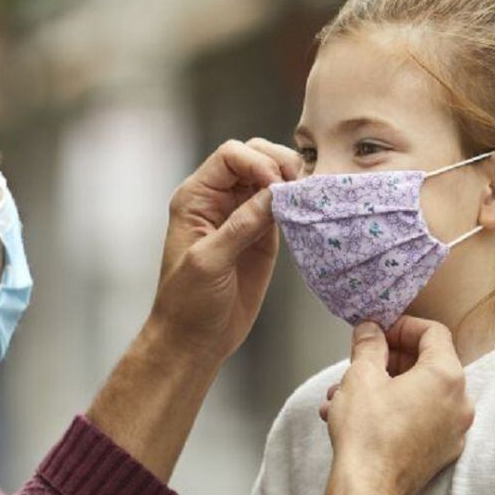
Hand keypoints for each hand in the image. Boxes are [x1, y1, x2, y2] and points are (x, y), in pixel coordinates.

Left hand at [148, 138, 300, 364]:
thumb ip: (240, 226)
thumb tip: (273, 193)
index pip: (230, 156)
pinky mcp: (262, 235)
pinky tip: (306, 211)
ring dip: (290, 181)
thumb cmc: (188, 303)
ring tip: (305, 196)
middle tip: (296, 185)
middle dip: (277, 163)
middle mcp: (218, 201)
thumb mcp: (209, 262)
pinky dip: (296, 204)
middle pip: (253, 158)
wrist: (195, 339)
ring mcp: (242, 216)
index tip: (274, 184)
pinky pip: (281, 206)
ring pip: (271, 178)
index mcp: (195, 198)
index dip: (256, 161)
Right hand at [305, 317, 473, 494]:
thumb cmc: (367, 434)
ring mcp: (454, 431)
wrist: (367, 490)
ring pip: (420, 394)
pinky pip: (421, 419)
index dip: (403, 327)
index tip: (379, 332)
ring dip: (386, 387)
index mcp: (446, 376)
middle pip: (429, 363)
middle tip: (362, 361)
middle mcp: (459, 403)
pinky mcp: (442, 452)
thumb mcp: (360, 376)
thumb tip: (370, 330)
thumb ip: (369, 344)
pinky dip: (396, 411)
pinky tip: (360, 417)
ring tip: (347, 395)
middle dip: (390, 359)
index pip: (433, 333)